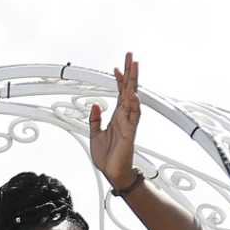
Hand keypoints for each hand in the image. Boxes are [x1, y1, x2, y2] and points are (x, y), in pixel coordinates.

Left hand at [89, 52, 140, 187]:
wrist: (113, 173)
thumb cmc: (107, 157)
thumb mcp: (95, 134)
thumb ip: (94, 119)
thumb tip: (95, 105)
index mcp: (117, 116)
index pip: (120, 93)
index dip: (119, 80)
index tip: (116, 67)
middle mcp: (124, 117)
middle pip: (129, 89)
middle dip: (130, 73)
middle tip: (131, 56)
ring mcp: (128, 123)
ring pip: (133, 98)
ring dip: (133, 82)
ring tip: (135, 67)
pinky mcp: (129, 133)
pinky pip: (133, 116)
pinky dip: (133, 104)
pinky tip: (132, 93)